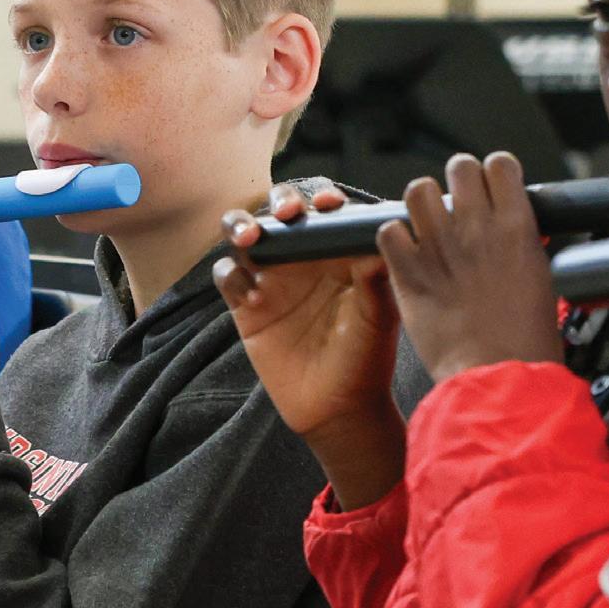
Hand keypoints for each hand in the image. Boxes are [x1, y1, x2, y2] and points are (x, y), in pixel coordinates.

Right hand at [214, 182, 406, 506]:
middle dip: (280, 201)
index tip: (328, 204)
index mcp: (337, 254)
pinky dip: (230, 273)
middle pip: (280, 213)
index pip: (325, 212)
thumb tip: (378, 236)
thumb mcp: (380, 317)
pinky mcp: (247, 307)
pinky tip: (248, 287)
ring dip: (242, 225)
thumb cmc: (368, 360)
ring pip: (246, 236)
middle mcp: (303, 261)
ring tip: (251, 236)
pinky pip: (228, 277)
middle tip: (287, 213)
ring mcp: (273, 281)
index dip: (323, 198)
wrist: (339, 409)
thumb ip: (377, 278)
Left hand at [376, 152, 563, 381]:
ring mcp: (439, 246)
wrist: (499, 375)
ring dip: (422, 204)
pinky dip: (393, 238)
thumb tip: (516, 230)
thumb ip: (523, 245)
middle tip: (456, 209)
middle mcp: (477, 227)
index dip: (491, 174)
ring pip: (418, 190)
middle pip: (458, 166)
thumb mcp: (541, 278)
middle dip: (456, 183)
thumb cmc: (526, 338)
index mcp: (517, 225)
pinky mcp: (408, 272)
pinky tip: (405, 254)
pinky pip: (388, 230)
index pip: (499, 164)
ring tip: (427, 227)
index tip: (488, 191)